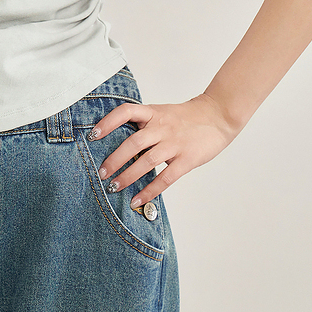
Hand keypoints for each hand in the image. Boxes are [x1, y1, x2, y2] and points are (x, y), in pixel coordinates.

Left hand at [89, 94, 239, 207]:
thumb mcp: (163, 113)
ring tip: (114, 187)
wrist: (218, 115)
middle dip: (114, 159)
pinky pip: (166, 177)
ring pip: (147, 161)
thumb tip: (123, 145)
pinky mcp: (187, 159)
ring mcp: (175, 143)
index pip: (126, 112)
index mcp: (154, 113)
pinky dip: (150, 190)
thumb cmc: (188, 118)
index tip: (93, 135)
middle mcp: (162, 127)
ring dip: (128, 176)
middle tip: (101, 173)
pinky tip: (138, 199)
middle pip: (133, 142)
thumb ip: (146, 126)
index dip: (108, 122)